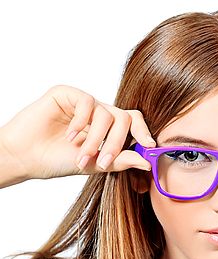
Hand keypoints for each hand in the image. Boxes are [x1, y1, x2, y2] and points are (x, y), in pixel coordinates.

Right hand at [0, 84, 154, 181]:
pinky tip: (70, 136)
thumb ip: (121, 160)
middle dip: (117, 142)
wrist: (27, 157)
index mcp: (108, 129)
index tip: (150, 146)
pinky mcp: (67, 93)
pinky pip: (87, 102)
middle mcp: (98, 113)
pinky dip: (82, 122)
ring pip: (107, 114)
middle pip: (124, 118)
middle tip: (104, 160)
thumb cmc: (58, 161)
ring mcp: (83, 103)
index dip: (144, 131)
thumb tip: (148, 160)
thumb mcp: (96, 164)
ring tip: (81, 155)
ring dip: (96, 139)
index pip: (133, 122)